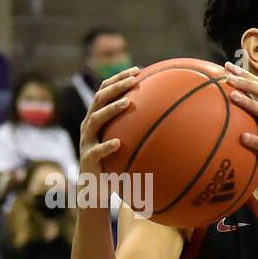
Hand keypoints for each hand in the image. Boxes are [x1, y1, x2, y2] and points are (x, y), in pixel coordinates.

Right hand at [78, 67, 139, 183]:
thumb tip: (170, 120)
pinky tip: (118, 143)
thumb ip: (138, 131)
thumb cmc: (115, 163)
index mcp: (97, 118)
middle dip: (115, 87)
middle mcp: (89, 126)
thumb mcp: (126, 144)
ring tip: (127, 103)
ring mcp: (87, 141)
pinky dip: (106, 146)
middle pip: (99, 99)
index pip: (104, 91)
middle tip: (133, 80)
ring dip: (111, 110)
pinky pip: (96, 151)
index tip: (137, 69)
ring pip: (95, 120)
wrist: (95, 189)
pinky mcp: (88, 159)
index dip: (118, 78)